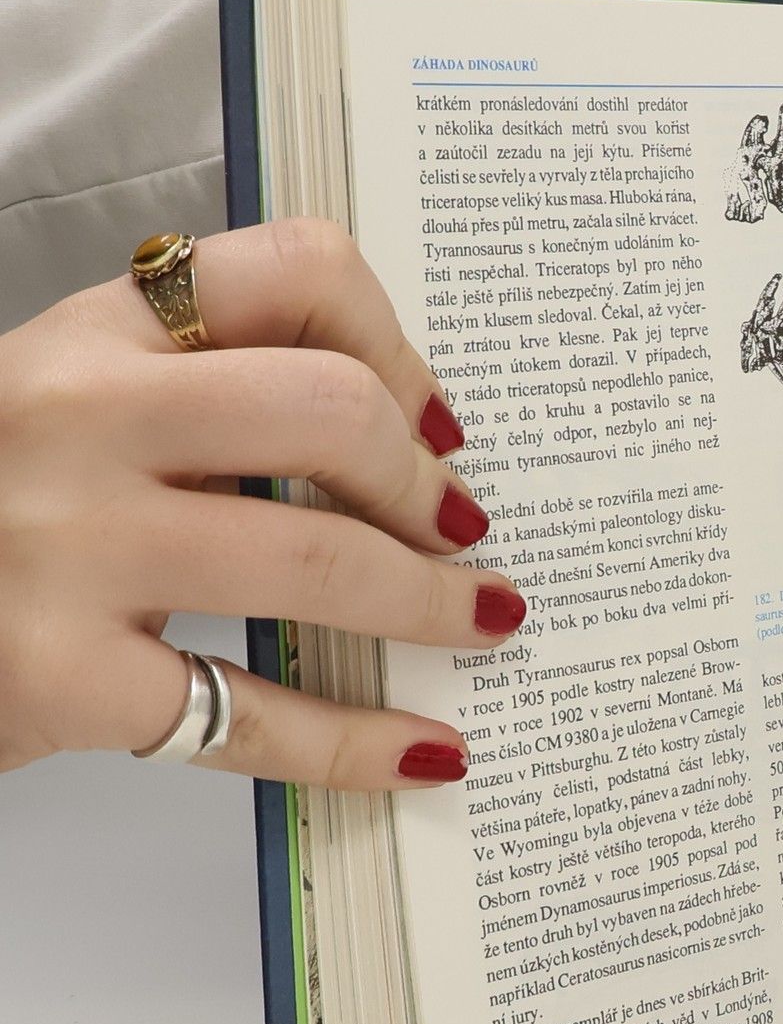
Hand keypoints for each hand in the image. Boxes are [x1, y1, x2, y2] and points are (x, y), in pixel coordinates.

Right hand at [0, 220, 524, 788]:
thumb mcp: (73, 404)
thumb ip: (203, 393)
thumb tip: (401, 440)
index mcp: (94, 335)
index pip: (294, 272)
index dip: (400, 348)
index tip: (437, 423)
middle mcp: (77, 418)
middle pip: (329, 409)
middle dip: (423, 482)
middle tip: (459, 529)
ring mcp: (64, 548)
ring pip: (315, 558)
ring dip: (431, 601)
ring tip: (481, 618)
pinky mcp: (60, 677)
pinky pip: (256, 713)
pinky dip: (360, 744)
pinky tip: (427, 751)